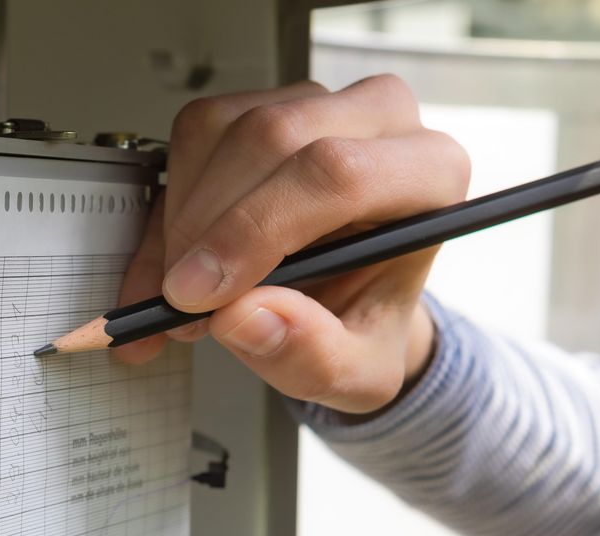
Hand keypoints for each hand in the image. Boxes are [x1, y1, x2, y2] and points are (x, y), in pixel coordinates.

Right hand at [114, 75, 469, 413]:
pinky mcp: (257, 102)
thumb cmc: (360, 320)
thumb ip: (311, 356)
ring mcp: (315, 100)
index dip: (255, 229)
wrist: (345, 299)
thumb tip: (245, 318)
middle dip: (206, 226)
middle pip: (271, 137)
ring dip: (183, 219)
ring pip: (220, 131)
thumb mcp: (353, 371)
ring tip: (185, 291)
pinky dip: (169, 206)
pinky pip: (193, 135)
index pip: (338, 173)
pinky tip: (179, 259)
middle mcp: (380, 119)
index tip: (201, 294)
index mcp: (429, 173)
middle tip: (181, 299)